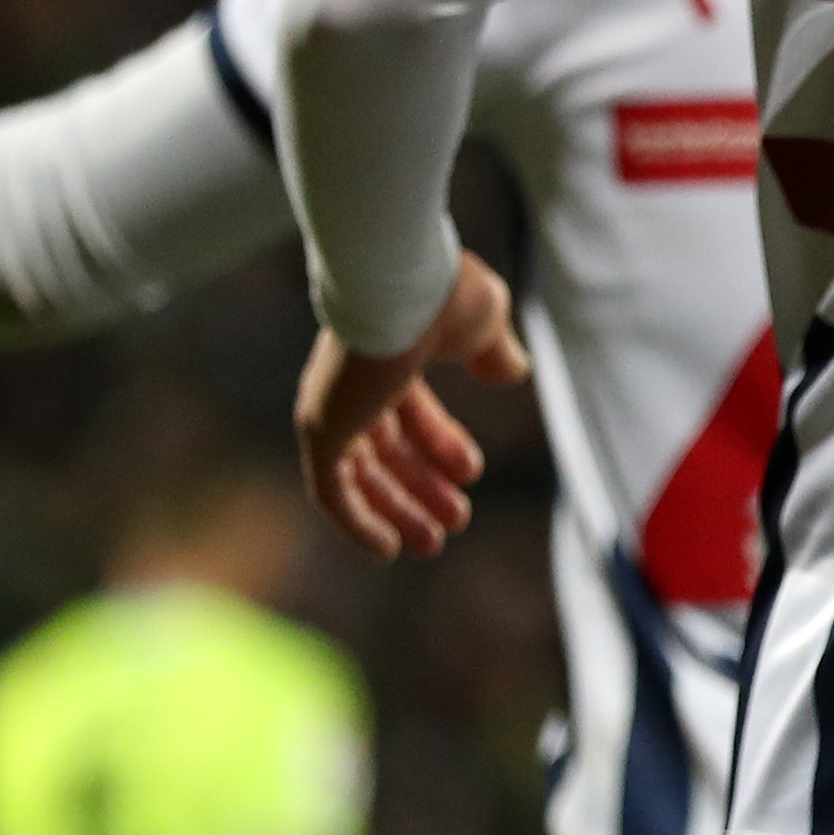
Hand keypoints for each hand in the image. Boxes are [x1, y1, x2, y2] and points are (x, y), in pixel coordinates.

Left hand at [296, 253, 529, 559]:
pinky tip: (387, 549)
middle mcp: (352, 386)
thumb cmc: (443, 296)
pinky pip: (332, 492)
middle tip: (451, 524)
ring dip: (396, 513)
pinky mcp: (321, 430)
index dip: (440, 448)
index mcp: (387, 357)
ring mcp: (333, 409)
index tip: (471, 475)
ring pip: (359, 478)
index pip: (407, 415)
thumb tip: (512, 372)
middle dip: (418, 490)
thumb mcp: (483, 327)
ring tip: (431, 544)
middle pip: (383, 452)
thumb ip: (493, 352)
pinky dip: (357, 524)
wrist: (400, 285)